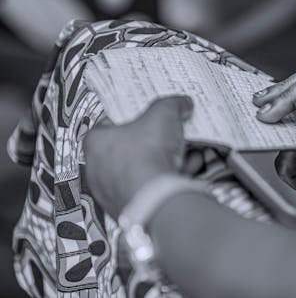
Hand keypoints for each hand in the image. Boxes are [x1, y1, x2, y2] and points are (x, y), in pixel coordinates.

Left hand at [83, 96, 192, 218]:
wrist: (155, 198)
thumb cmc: (146, 157)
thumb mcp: (163, 114)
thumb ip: (172, 104)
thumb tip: (181, 103)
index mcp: (95, 141)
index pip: (110, 124)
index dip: (133, 119)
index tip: (147, 118)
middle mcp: (97, 169)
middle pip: (128, 150)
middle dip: (151, 144)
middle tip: (168, 138)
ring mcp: (111, 192)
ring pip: (139, 172)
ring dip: (161, 164)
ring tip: (182, 156)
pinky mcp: (129, 209)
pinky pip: (147, 190)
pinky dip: (164, 182)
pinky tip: (182, 174)